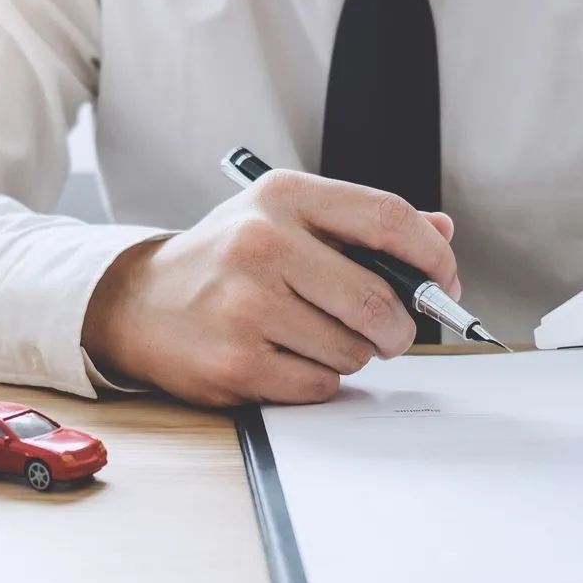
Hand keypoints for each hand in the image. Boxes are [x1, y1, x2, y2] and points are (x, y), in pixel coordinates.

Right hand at [82, 169, 459, 405]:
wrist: (139, 302)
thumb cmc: (224, 259)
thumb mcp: (283, 218)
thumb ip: (361, 226)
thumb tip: (440, 235)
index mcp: (283, 197)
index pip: (389, 218)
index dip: (432, 258)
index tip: (444, 283)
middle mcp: (263, 244)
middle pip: (378, 299)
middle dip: (399, 328)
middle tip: (391, 333)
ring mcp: (246, 306)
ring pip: (352, 350)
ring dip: (352, 355)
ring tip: (315, 338)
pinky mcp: (236, 362)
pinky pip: (319, 385)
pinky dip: (319, 381)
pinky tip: (287, 359)